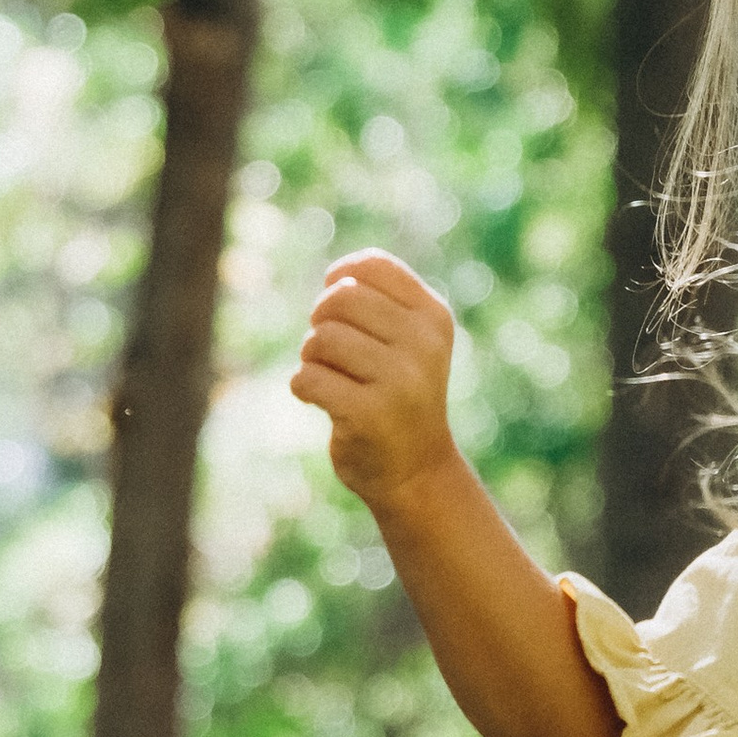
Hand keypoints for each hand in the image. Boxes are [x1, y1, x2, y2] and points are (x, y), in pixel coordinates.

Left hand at [289, 247, 457, 508]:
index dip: (340, 279)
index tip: (338, 310)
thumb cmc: (399, 395)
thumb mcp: (406, 341)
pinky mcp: (369, 414)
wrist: (416, 471)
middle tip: (329, 351)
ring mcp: (400, 380)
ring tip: (331, 379)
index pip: (372, 266)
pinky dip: (304, 387)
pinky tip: (323, 401)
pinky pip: (307, 378)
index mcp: (434, 317)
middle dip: (321, 322)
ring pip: (320, 339)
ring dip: (311, 359)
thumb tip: (334, 277)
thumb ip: (378, 302)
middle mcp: (423, 344)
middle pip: (339, 298)